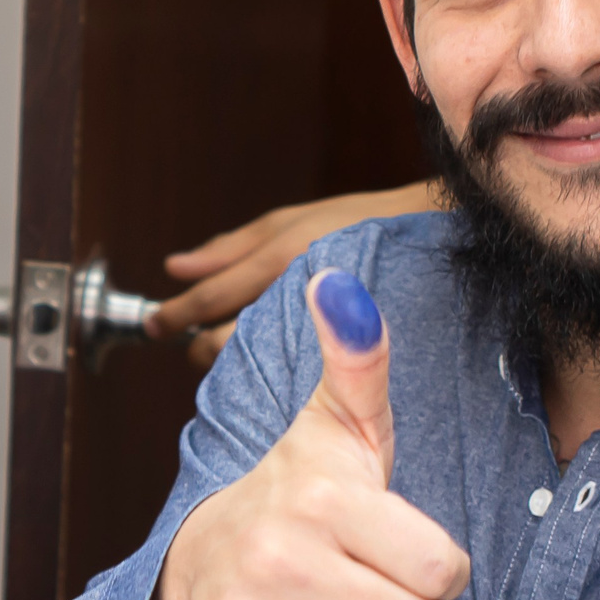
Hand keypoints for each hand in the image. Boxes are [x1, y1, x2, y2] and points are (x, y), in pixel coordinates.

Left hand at [148, 182, 442, 366]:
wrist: (443, 243)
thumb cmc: (363, 224)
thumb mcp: (292, 222)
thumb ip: (229, 248)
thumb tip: (174, 267)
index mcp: (281, 257)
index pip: (211, 298)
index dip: (175, 316)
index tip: (155, 326)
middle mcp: (298, 295)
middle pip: (224, 341)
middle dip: (200, 347)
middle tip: (194, 344)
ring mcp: (324, 329)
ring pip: (253, 364)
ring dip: (232, 365)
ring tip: (232, 357)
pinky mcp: (348, 357)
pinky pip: (292, 378)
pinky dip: (271, 376)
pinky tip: (271, 374)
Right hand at [149, 270, 467, 599]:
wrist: (200, 557)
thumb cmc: (298, 493)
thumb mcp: (337, 425)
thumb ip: (359, 358)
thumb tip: (340, 281)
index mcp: (320, 499)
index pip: (441, 569)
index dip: (431, 562)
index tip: (396, 543)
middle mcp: (278, 560)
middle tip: (367, 580)